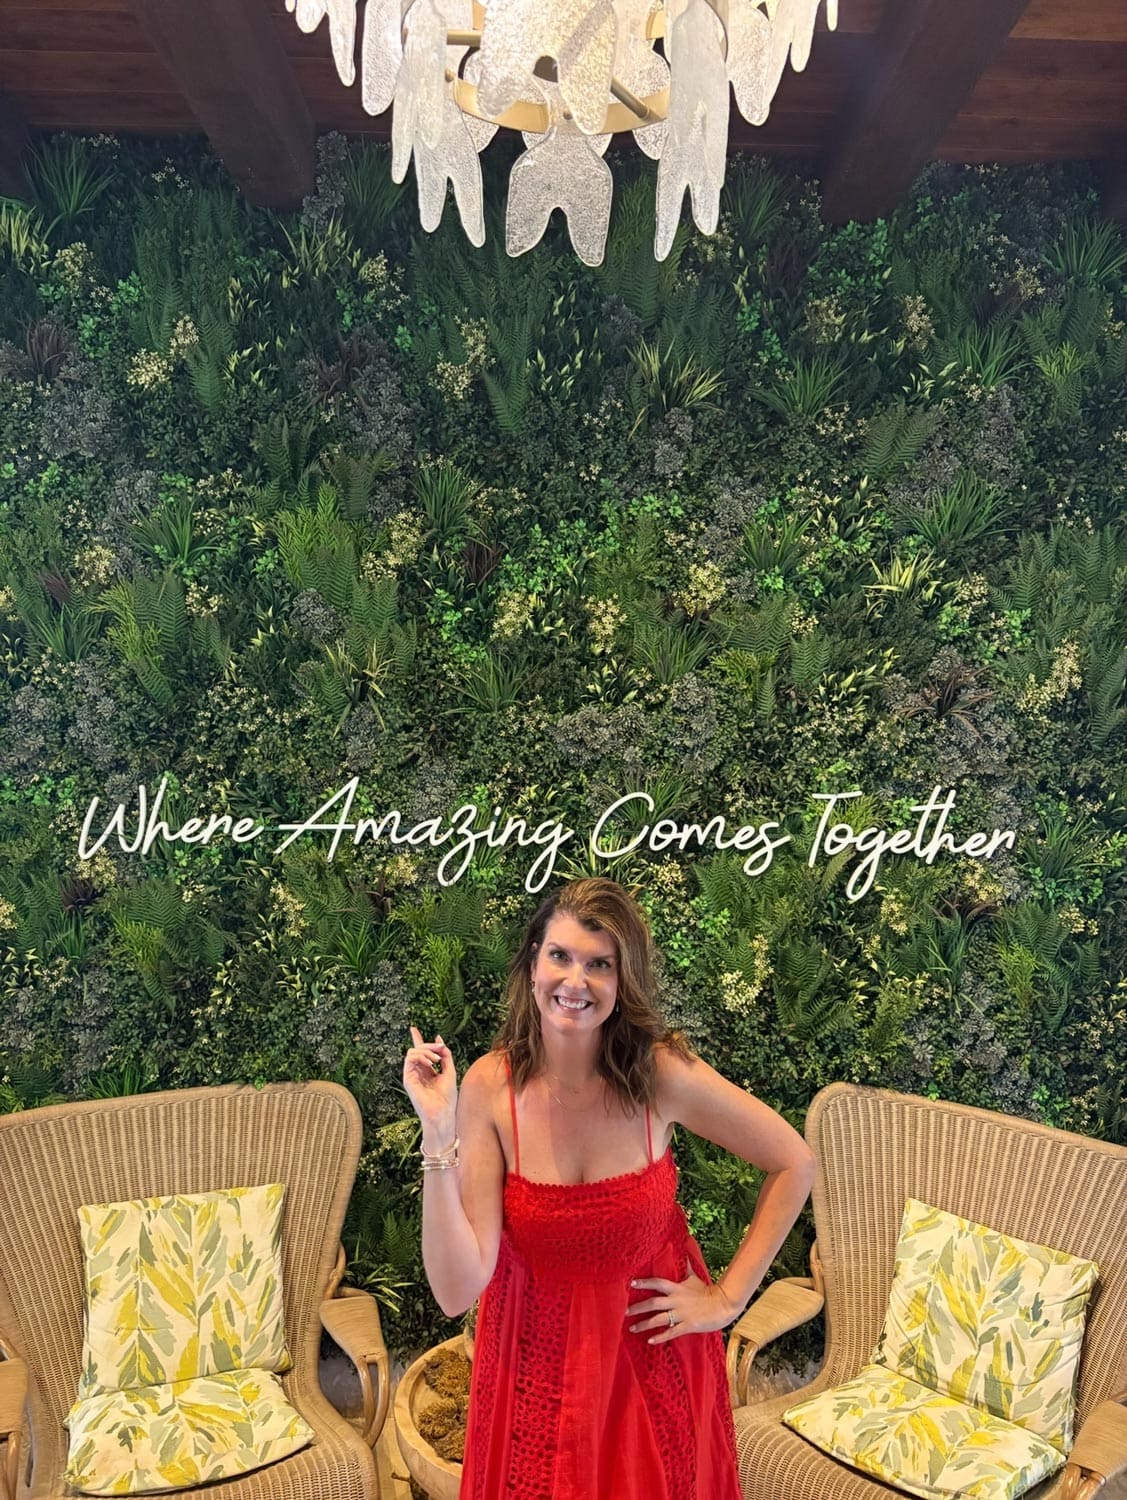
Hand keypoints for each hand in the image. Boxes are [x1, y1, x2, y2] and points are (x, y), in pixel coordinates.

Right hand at [403, 1026, 456, 1136]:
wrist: (442, 1112)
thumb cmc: (447, 1096)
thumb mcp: (449, 1071)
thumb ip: (445, 1055)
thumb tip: (439, 1038)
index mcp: (427, 1071)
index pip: (420, 1052)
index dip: (417, 1039)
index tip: (413, 1028)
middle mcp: (418, 1072)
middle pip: (418, 1049)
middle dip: (429, 1045)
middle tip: (441, 1047)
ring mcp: (411, 1075)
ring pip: (412, 1052)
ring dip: (426, 1050)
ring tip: (436, 1059)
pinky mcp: (408, 1079)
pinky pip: (409, 1059)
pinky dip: (420, 1056)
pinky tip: (430, 1062)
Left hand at [625, 1272, 740, 1343]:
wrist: (723, 1304)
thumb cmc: (707, 1290)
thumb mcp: (694, 1276)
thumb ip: (686, 1264)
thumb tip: (686, 1242)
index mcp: (677, 1288)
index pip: (657, 1283)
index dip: (644, 1283)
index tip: (631, 1283)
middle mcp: (676, 1300)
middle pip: (653, 1303)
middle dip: (637, 1308)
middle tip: (624, 1311)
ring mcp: (681, 1314)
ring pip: (659, 1320)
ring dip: (644, 1325)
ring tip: (632, 1328)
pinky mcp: (688, 1326)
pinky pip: (671, 1332)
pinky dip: (660, 1337)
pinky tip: (650, 1341)